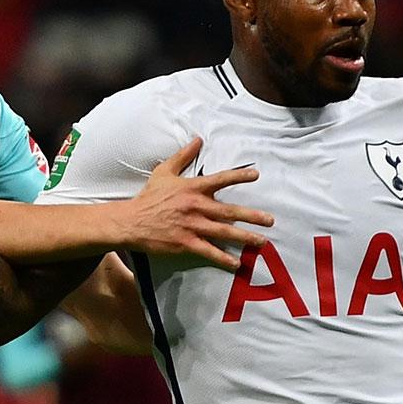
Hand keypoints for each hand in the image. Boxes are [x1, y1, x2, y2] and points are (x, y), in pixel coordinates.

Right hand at [120, 138, 273, 271]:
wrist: (132, 221)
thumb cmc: (149, 196)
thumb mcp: (164, 171)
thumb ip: (183, 155)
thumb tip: (198, 139)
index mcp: (193, 188)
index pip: (220, 179)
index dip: (239, 176)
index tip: (256, 175)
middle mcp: (196, 206)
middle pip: (229, 211)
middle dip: (252, 215)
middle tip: (270, 220)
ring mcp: (192, 226)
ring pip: (224, 232)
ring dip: (245, 238)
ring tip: (262, 242)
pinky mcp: (186, 243)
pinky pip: (209, 252)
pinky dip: (223, 258)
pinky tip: (237, 264)